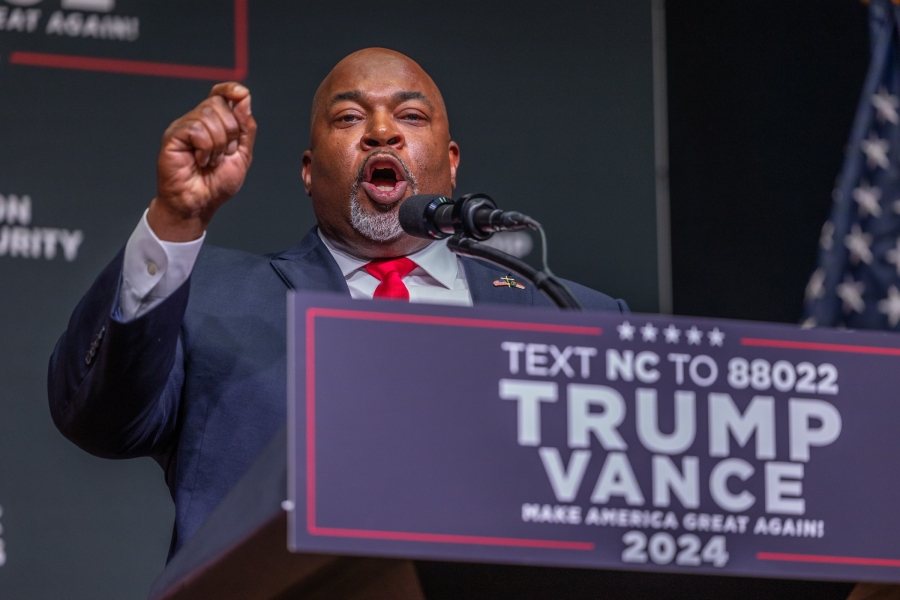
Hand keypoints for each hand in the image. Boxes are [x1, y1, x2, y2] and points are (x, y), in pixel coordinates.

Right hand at [148, 82, 256, 241]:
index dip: (231, 89)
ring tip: (211, 162)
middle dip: (231, 132)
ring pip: (207, 115)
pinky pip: (196, 129)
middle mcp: (197, 120)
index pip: (220, 93)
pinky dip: (205, 149)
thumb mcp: (242, 155)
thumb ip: (246, 128)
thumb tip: (244, 99)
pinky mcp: (172, 136)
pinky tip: (199, 161)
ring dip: (218, 145)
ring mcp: (183, 127)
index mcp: (214, 123)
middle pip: (218, 103)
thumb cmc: (217, 184)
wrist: (200, 204)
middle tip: (225, 154)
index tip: (241, 94)